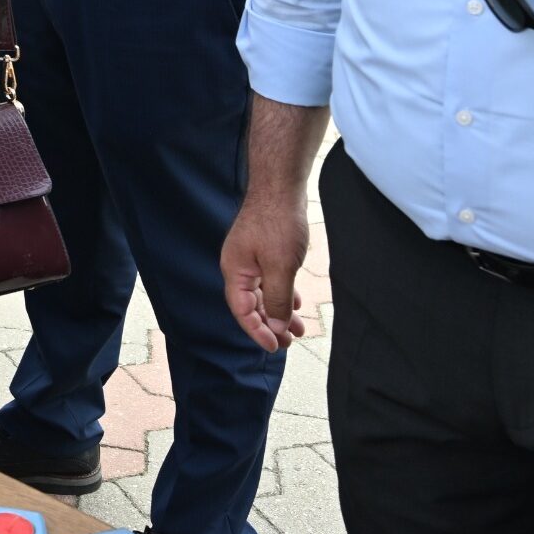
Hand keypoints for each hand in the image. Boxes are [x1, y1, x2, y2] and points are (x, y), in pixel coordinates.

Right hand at [221, 191, 309, 351]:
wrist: (280, 186)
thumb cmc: (278, 222)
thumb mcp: (280, 267)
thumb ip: (276, 299)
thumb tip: (274, 325)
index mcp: (235, 271)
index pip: (242, 310)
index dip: (258, 331)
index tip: (276, 346)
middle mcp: (239, 267)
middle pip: (251, 305)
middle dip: (270, 325)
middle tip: (289, 341)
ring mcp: (250, 258)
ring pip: (262, 293)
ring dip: (279, 311)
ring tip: (297, 328)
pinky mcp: (263, 251)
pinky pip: (269, 280)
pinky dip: (282, 294)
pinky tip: (295, 303)